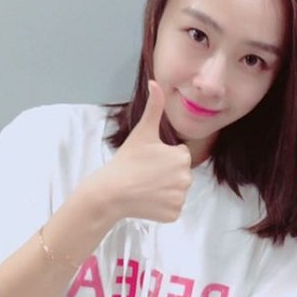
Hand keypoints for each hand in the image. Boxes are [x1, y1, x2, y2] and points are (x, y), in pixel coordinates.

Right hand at [92, 80, 191, 222]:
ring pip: (176, 191)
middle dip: (165, 174)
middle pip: (179, 174)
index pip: (179, 156)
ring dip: (164, 190)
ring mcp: (180, 198)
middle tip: (145, 174)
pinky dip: (161, 206)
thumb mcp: (142, 132)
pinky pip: (172, 208)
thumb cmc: (126, 160)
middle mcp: (186, 178)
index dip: (163, 158)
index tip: (148, 161)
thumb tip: (155, 81)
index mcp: (182, 157)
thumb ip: (154, 106)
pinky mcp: (174, 214)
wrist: (110, 192)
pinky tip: (147, 201)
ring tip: (145, 187)